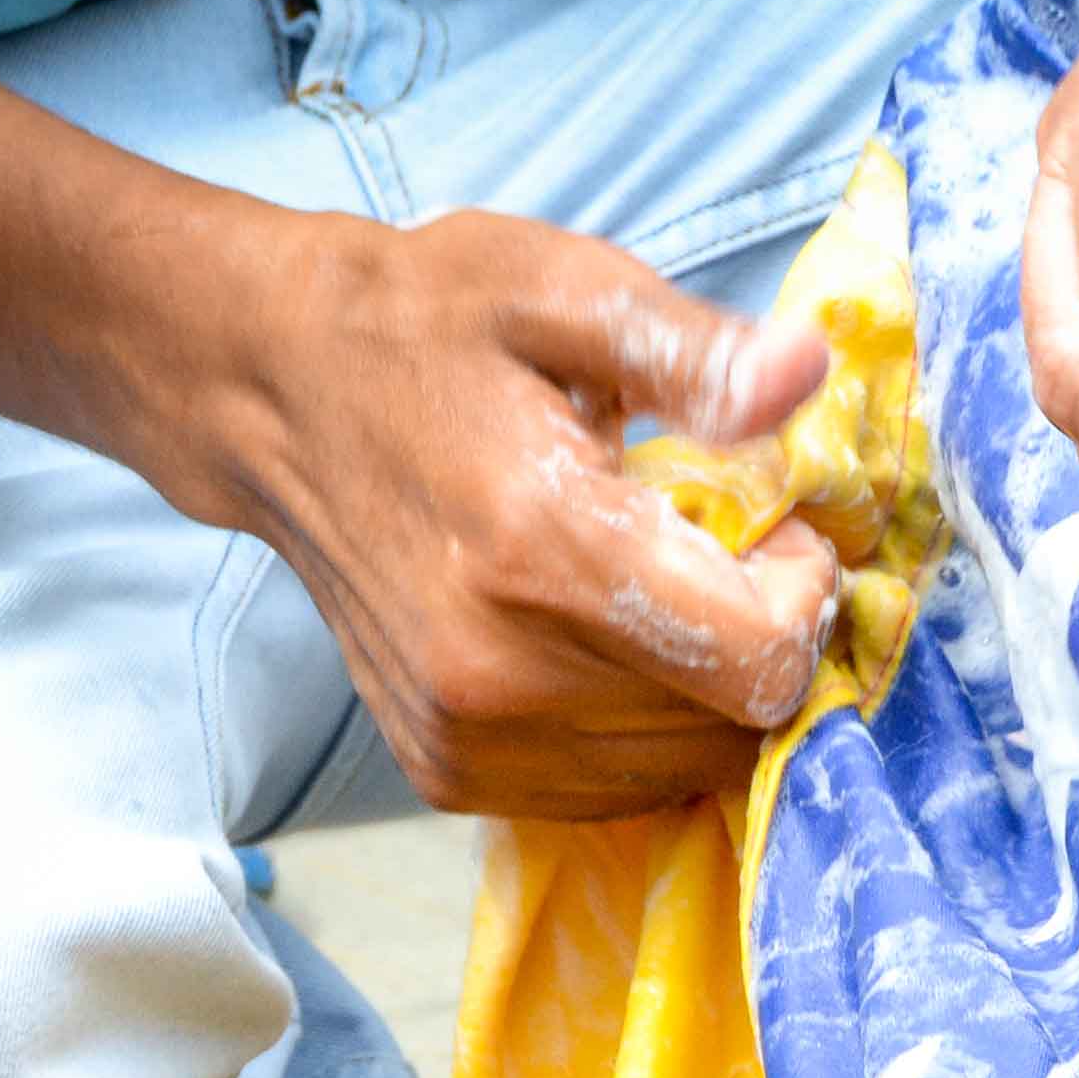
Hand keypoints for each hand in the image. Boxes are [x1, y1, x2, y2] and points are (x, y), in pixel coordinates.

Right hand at [141, 207, 843, 818]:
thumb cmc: (429, 325)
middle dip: (761, 639)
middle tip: (718, 552)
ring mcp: (466, 736)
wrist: (275, 389)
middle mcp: (498, 672)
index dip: (803, 595)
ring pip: (683, 769)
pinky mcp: (448, 771)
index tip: (773, 530)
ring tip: (655, 587)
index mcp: (537, 550)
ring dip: (705, 690)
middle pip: (731, 723)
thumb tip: (803, 375)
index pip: (756, 658)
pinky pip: (614, 790)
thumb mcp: (562, 287)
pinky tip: (602, 639)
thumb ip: (688, 350)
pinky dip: (643, 727)